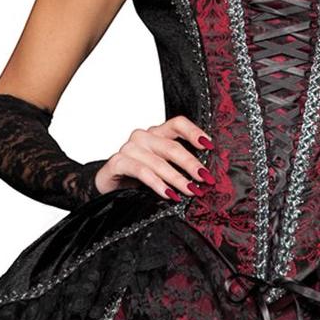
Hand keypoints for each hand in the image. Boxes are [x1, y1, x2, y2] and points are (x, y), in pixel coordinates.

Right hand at [94, 115, 216, 199]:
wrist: (109, 186)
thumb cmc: (139, 177)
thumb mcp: (162, 168)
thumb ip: (179, 166)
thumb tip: (205, 176)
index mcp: (157, 133)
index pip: (178, 124)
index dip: (194, 132)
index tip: (209, 146)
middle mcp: (143, 136)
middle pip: (172, 147)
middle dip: (192, 164)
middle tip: (206, 179)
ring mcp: (129, 148)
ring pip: (158, 162)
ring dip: (177, 178)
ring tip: (192, 191)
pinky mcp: (118, 162)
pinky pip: (142, 172)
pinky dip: (158, 184)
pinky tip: (169, 195)